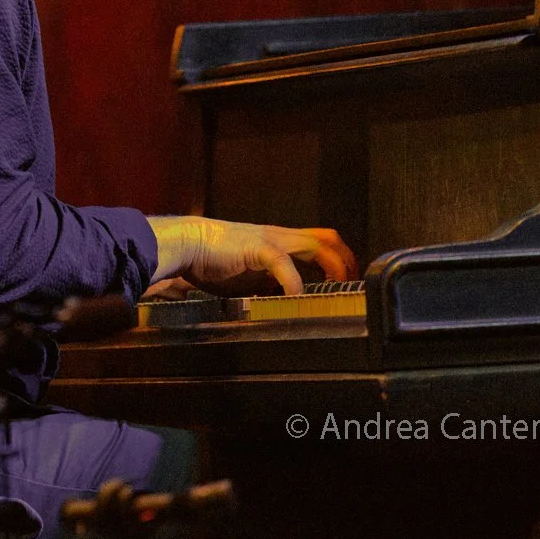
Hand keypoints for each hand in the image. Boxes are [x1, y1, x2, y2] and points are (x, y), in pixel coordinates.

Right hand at [146, 216, 356, 295]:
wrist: (187, 242)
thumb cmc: (212, 259)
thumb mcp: (249, 275)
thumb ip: (268, 284)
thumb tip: (285, 302)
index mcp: (279, 241)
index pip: (320, 242)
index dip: (338, 259)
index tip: (347, 281)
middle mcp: (281, 236)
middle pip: (327, 238)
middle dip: (345, 260)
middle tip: (352, 285)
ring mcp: (271, 239)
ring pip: (315, 244)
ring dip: (332, 266)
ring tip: (338, 287)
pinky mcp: (257, 247)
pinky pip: (283, 262)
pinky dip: (294, 281)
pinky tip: (296, 296)